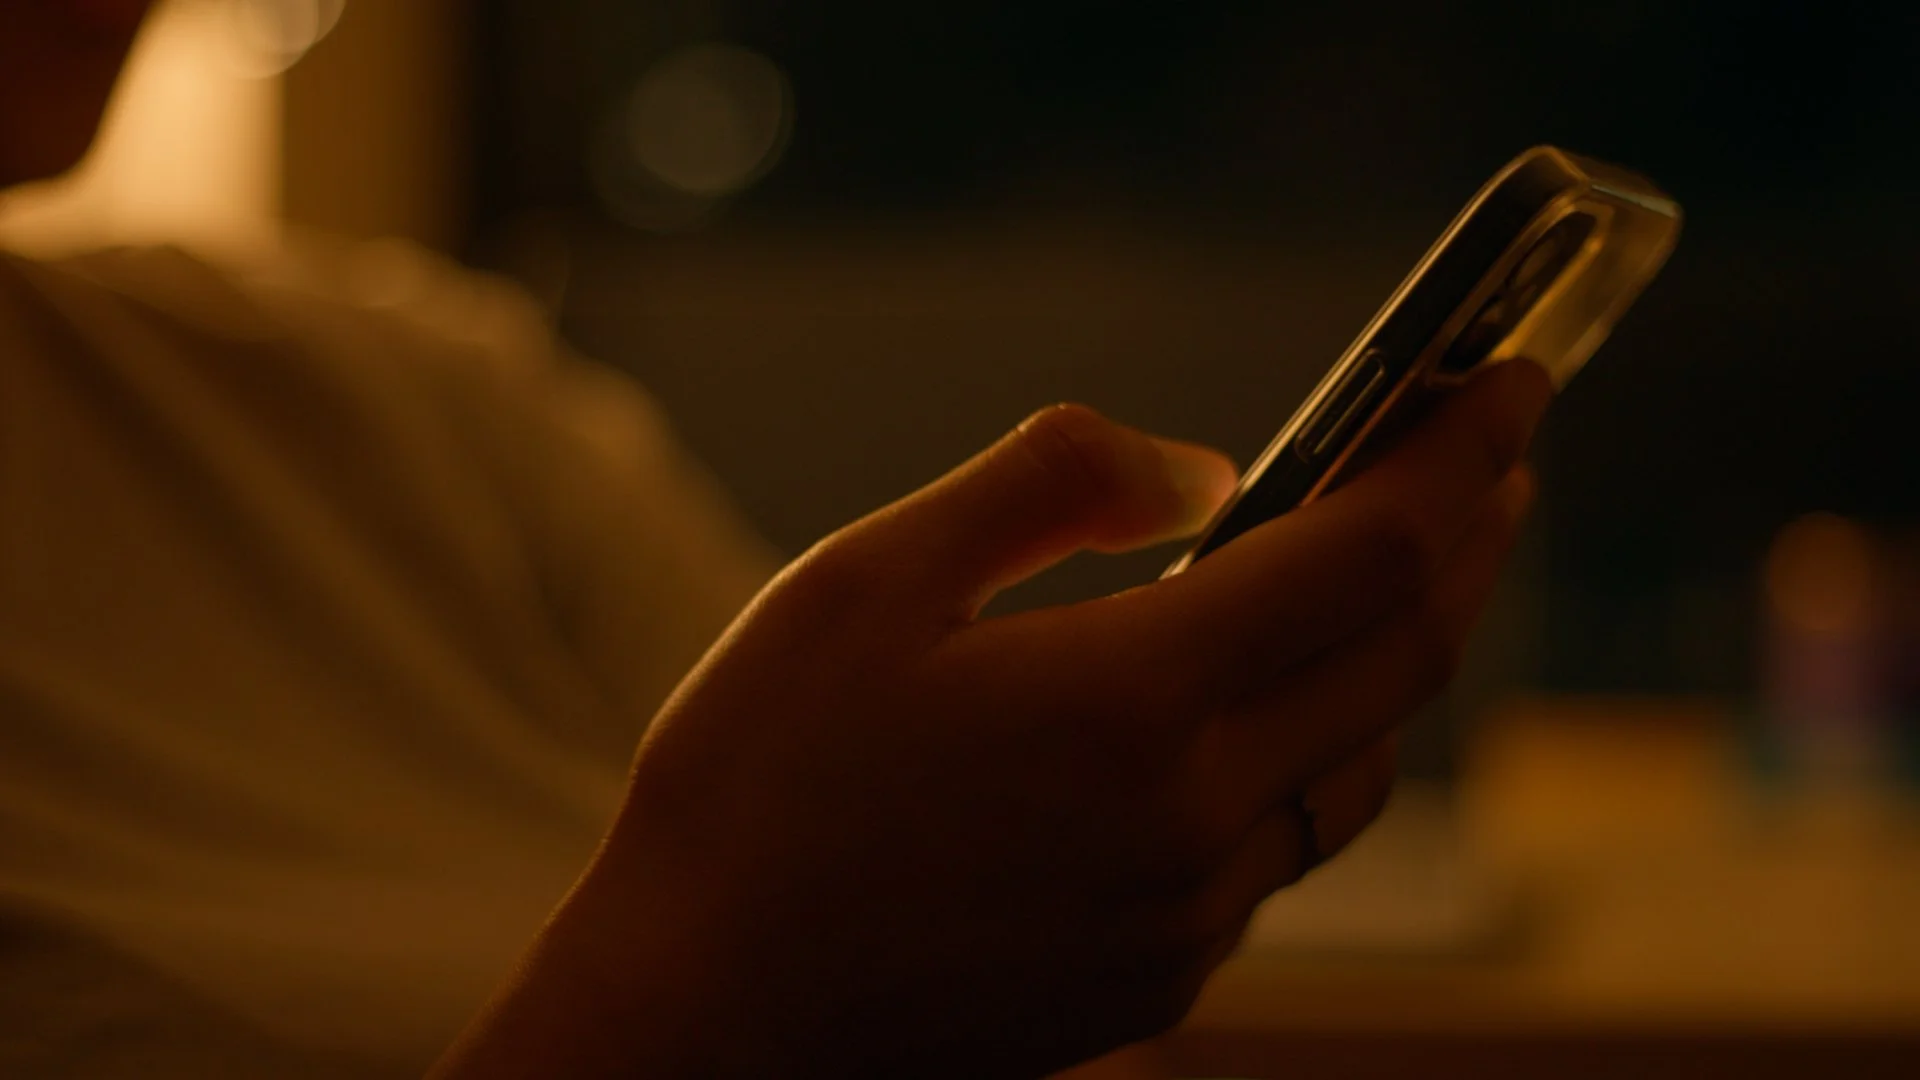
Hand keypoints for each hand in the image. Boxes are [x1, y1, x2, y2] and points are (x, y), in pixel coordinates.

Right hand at [434, 360, 1549, 1078]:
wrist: (702, 1013)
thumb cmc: (756, 784)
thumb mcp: (867, 581)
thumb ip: (1050, 488)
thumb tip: (1204, 470)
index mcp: (1128, 700)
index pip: (1369, 556)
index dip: (1457, 457)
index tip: (1510, 382)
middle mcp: (1191, 820)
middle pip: (1400, 660)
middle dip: (1463, 539)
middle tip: (1486, 459)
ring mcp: (1185, 915)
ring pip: (1359, 767)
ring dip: (1396, 656)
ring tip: (1388, 576)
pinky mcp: (1157, 977)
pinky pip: (1281, 852)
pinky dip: (1309, 756)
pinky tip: (1257, 719)